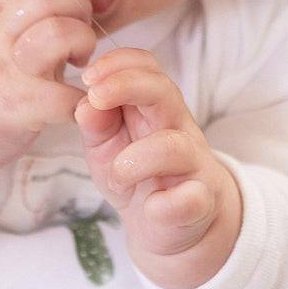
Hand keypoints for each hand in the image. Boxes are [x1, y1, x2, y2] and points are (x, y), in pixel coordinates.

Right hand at [0, 0, 95, 172]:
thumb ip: (18, 19)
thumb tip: (64, 7)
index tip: (71, 21)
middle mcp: (2, 39)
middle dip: (79, 13)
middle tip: (81, 40)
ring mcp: (11, 72)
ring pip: (58, 35)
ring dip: (83, 46)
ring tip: (78, 65)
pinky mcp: (21, 108)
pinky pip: (64, 97)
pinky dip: (80, 100)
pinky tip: (77, 104)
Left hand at [74, 47, 241, 288]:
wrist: (168, 226)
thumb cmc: (135, 175)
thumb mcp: (105, 147)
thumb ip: (96, 124)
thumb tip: (86, 104)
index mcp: (153, 107)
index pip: (146, 67)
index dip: (118, 63)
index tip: (87, 77)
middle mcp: (177, 127)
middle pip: (164, 90)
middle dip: (127, 84)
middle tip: (95, 96)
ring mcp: (193, 164)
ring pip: (176, 146)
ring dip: (137, 159)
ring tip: (117, 174)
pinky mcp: (201, 202)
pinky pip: (192, 198)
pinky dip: (167, 205)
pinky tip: (151, 207)